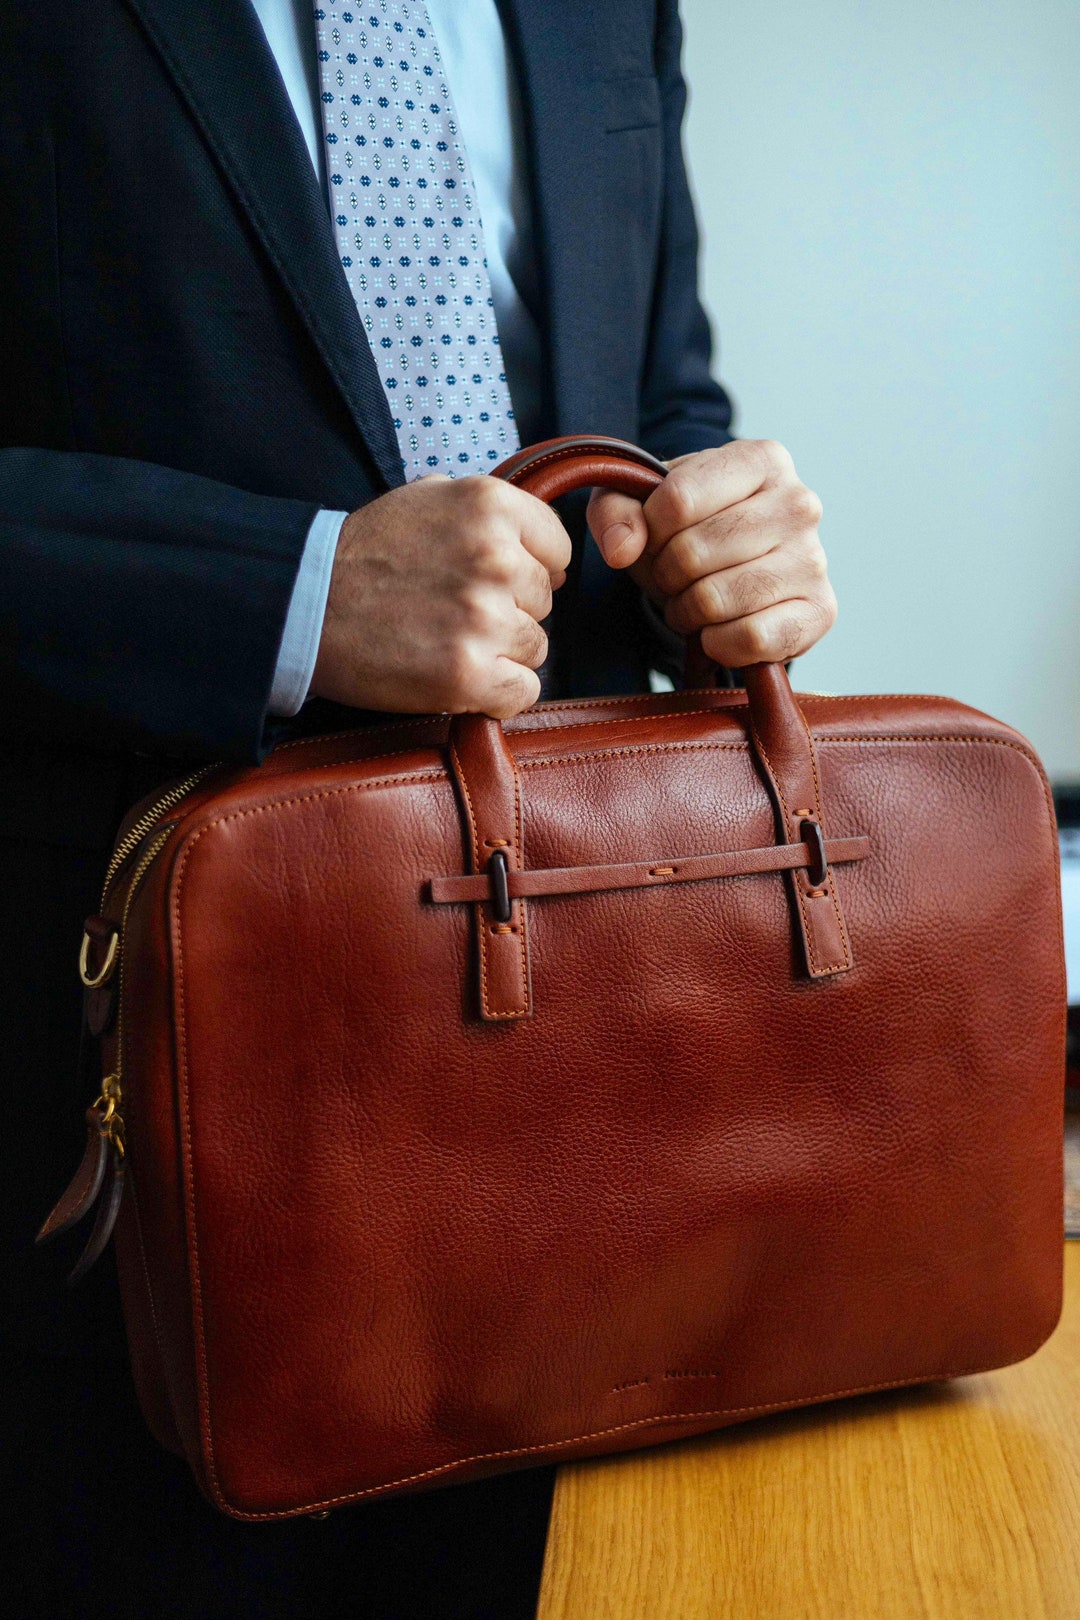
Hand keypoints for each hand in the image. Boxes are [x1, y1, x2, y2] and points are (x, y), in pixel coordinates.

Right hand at [311, 476, 571, 718]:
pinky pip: (523, 692)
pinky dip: (497, 694)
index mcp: (491, 506)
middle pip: (544, 602)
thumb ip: (489, 512)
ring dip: (501, 653)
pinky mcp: (468, 674)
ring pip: (536, 648)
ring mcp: (484, 619)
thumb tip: (543, 546)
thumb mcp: (428, 497)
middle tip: (456, 612)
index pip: (558, 549)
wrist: (306, 605)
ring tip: (449, 641)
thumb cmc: (365, 553)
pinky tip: (460, 677)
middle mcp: (496, 559)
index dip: (531, 569)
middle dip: (510, 610)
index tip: (498, 581)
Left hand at [586, 441, 835, 666]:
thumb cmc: (684, 529)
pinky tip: (719, 630)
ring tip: (692, 603)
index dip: (648, 531)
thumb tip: (622, 548)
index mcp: (762, 458)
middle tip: (673, 578)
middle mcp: (799, 502)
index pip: (678, 499)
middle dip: (665, 575)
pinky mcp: (820, 612)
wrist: (732, 571)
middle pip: (693, 552)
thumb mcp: (638, 502)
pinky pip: (751, 638)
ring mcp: (814, 558)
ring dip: (686, 612)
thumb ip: (615, 511)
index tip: (652, 540)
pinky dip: (719, 643)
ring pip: (716, 598)